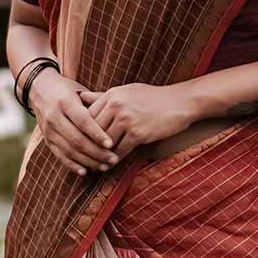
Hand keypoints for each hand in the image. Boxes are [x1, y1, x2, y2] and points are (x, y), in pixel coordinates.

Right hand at [27, 69, 119, 176]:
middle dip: (96, 152)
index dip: (97, 133)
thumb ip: (97, 103)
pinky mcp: (46, 140)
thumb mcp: (81, 91)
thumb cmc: (68, 90)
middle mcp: (53, 116)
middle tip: (113, 159)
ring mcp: (48, 130)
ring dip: (88, 161)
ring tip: (105, 166)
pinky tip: (86, 171)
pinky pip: (60, 156)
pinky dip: (72, 165)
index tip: (111, 144)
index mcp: (64, 101)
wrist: (39, 89)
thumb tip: (119, 117)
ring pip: (69, 150)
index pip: (83, 121)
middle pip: (76, 139)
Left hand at [77, 82, 194, 158]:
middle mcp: (116, 105)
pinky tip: (111, 165)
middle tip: (82, 158)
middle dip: (87, 146)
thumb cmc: (152, 97)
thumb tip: (80, 98)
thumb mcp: (126, 91)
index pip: (87, 116)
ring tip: (94, 165)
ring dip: (99, 156)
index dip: (81, 131)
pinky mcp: (138, 133)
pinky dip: (114, 160)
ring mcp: (127, 119)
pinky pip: (120, 151)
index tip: (77, 142)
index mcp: (111, 94)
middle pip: (93, 130)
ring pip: (105, 143)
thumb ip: (102, 96)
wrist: (180, 102)